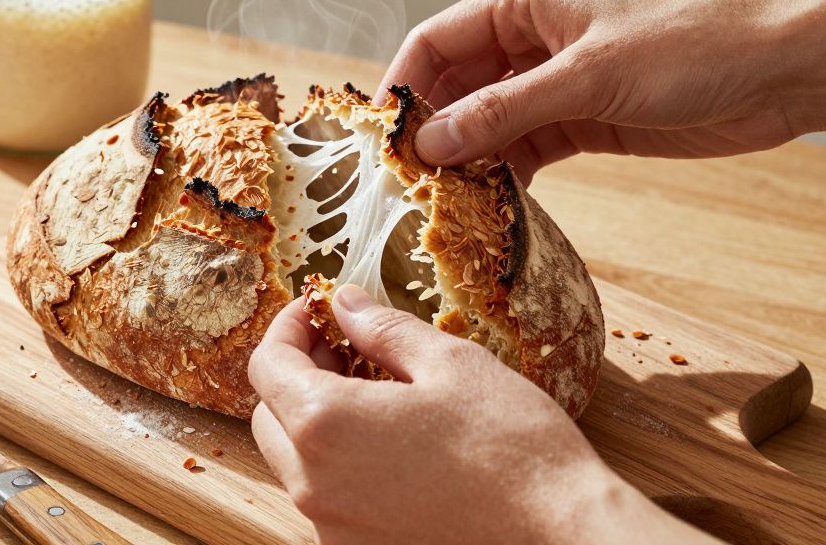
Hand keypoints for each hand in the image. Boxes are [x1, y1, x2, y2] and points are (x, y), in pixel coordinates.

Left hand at [247, 285, 716, 544]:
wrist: (558, 534)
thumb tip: (344, 303)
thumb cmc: (511, 446)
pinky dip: (338, 461)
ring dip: (315, 417)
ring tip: (372, 390)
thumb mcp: (449, 363)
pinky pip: (325, 494)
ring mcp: (331, 522)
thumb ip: (382, 329)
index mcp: (326, 423)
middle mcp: (313, 482)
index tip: (317, 309)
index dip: (288, 326)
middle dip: (296, 371)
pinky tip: (388, 441)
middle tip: (343, 344)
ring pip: (294, 459)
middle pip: (270, 413)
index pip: (266, 364)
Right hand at [379, 0, 825, 181]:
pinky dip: (506, 175)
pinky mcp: (584, 121)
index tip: (378, 137)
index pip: (438, 39)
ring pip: (489, 122)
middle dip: (432, 129)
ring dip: (468, 159)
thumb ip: (504, 111)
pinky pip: (525, 149)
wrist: (778, 73)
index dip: (402, 84)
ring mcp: (557, 82)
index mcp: (526, 3)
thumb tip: (432, 143)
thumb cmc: (691, 47)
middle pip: (458, 85)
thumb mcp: (588, 78)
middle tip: (406, 182)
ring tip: (442, 203)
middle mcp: (534, 40)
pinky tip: (491, 206)